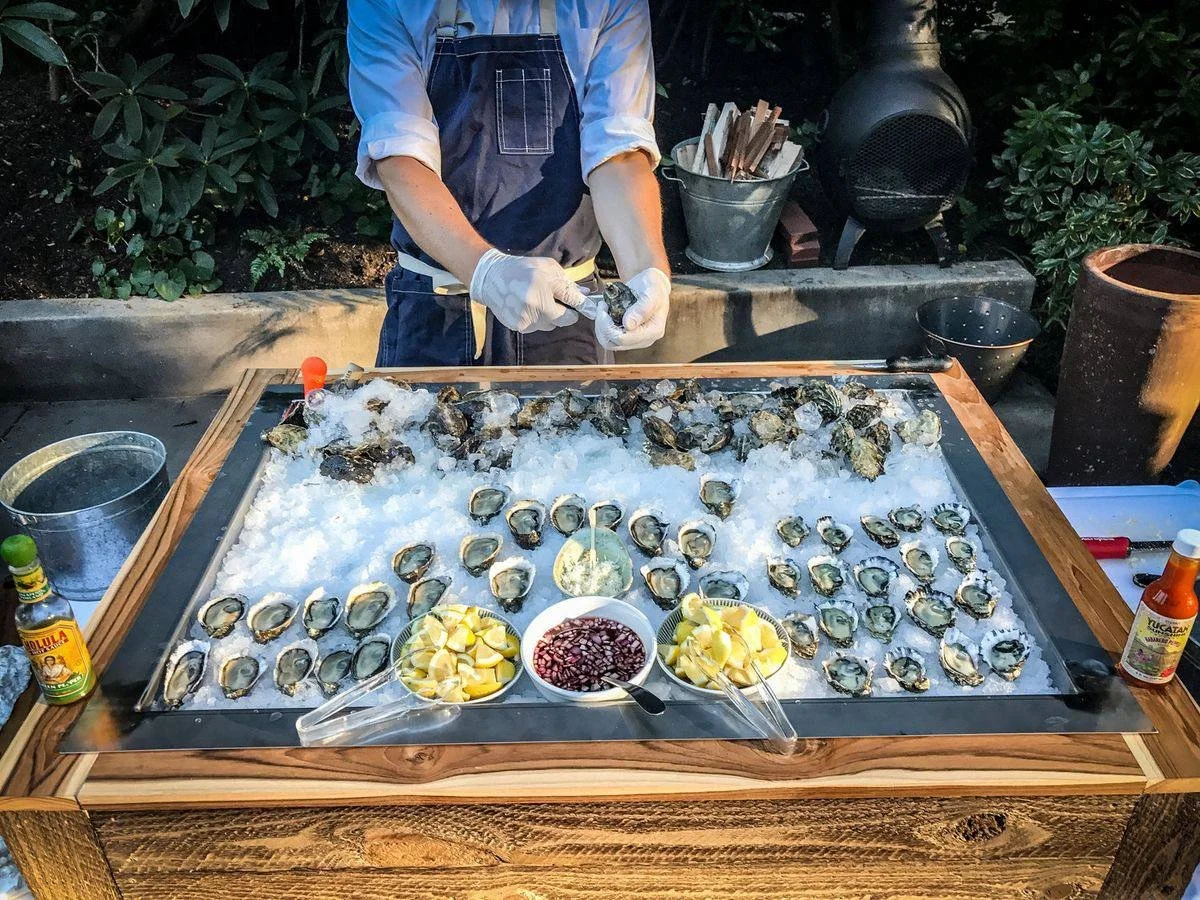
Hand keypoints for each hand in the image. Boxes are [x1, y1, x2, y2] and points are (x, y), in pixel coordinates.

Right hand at [469, 249, 584, 333]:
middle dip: (562, 311)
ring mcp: (524, 321)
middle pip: (561, 321)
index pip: (569, 311)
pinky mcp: (517, 327)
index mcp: (542, 294)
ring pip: (548, 325)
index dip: (580, 310)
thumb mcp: (548, 269)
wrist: (491, 277)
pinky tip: (526, 306)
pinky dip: (535, 319)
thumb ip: (567, 284)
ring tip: (537, 300)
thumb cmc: (523, 269)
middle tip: (554, 299)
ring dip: (548, 316)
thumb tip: (585, 294)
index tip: (587, 310)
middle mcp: (533, 310)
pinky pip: (535, 327)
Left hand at [594, 268, 670, 350]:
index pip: (623, 338)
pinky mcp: (627, 337)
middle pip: (613, 343)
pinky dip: (602, 326)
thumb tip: (628, 325)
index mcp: (653, 331)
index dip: (608, 325)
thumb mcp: (651, 291)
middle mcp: (645, 340)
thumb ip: (642, 308)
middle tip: (602, 305)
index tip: (604, 306)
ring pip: (608, 342)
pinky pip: (608, 338)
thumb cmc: (653, 286)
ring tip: (603, 309)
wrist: (652, 286)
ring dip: (601, 326)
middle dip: (602, 325)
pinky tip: (605, 313)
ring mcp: (635, 340)